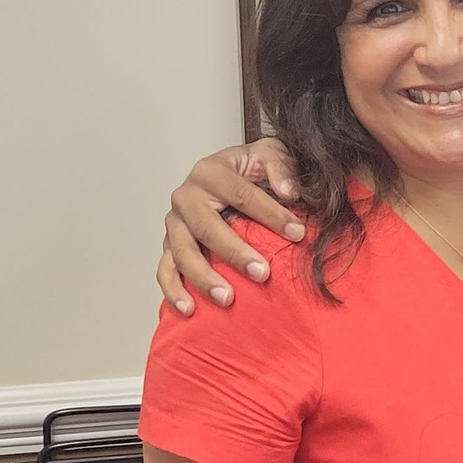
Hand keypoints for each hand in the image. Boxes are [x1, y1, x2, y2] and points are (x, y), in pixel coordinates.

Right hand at [159, 138, 305, 314]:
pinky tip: (189, 309)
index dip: (271, 214)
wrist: (228, 175)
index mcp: (210, 171)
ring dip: (203, 278)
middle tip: (262, 274)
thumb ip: (281, 166)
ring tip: (227, 299)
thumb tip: (288, 191)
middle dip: (234, 253)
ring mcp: (175, 223)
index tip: (297, 234)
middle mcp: (186, 196)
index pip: (241, 194)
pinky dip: (173, 290)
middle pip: (207, 227)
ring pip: (182, 252)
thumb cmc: (250, 169)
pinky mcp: (170, 245)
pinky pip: (165, 270)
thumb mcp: (269, 153)